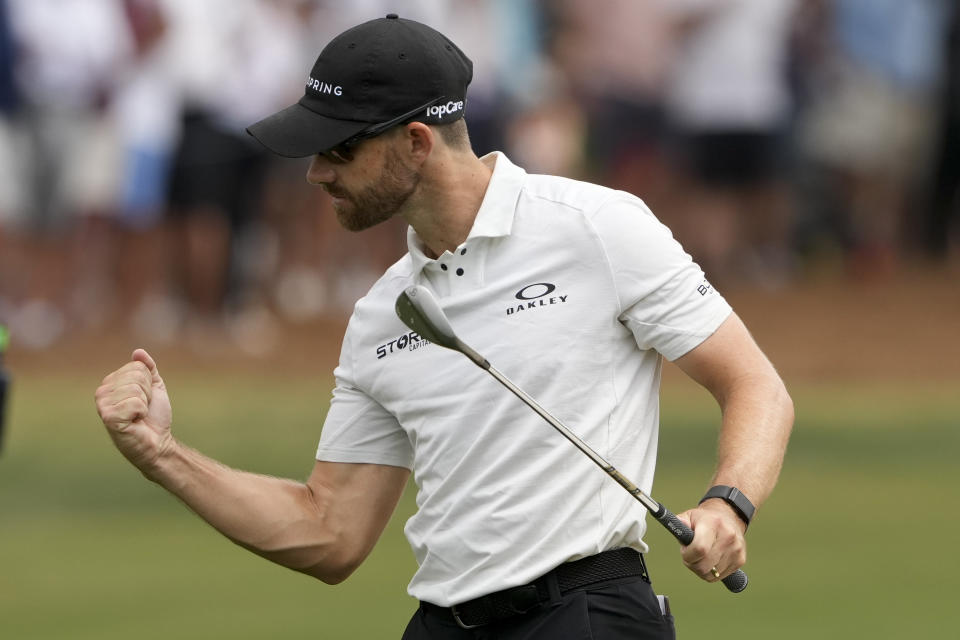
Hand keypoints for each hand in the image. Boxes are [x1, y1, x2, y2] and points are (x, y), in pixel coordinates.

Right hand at [95, 349, 173, 475]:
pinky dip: (141, 413)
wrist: (157, 442)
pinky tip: (135, 422)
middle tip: (142, 409)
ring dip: (144, 404)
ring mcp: (102, 405)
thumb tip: (138, 352)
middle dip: (147, 393)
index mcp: (111, 383)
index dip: (148, 383)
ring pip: (135, 389)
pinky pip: (134, 403)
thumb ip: (148, 369)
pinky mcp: (108, 417)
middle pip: (136, 376)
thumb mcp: (154, 388)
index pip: (136, 367)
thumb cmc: (153, 417)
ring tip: (138, 416)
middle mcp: (102, 392)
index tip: (145, 399)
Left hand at [677, 500, 746, 581]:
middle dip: (692, 563)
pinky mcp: (741, 560)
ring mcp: (736, 549)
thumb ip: (681, 522)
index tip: (684, 551)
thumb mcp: (689, 516)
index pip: (700, 549)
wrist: (729, 518)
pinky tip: (710, 560)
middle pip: (704, 566)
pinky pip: (718, 577)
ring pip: (710, 574)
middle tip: (690, 555)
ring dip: (700, 569)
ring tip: (700, 556)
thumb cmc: (704, 520)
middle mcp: (728, 536)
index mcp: (713, 523)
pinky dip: (710, 572)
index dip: (688, 555)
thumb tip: (678, 524)